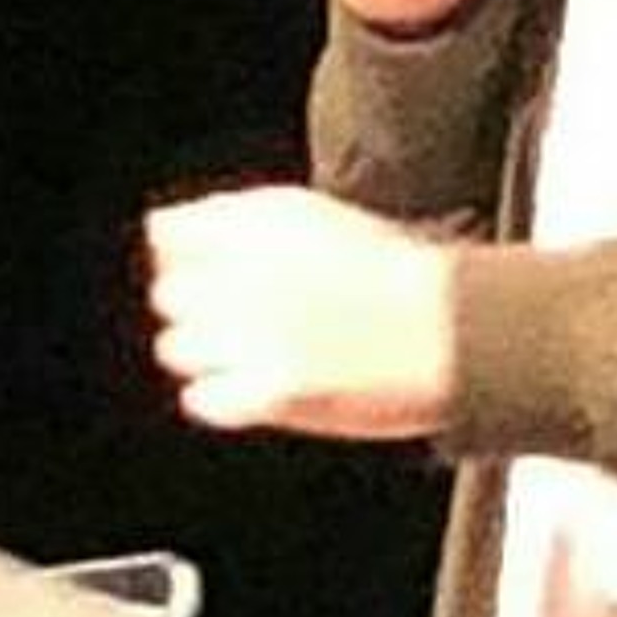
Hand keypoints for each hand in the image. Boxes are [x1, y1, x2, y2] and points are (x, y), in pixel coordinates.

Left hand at [145, 186, 455, 439]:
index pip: (169, 234)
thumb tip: (161, 228)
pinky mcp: (270, 391)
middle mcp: (250, 274)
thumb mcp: (313, 217)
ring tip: (256, 355)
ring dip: (207, 353)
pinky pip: (202, 398)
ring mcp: (257, 336)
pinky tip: (255, 387)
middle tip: (246, 319)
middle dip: (198, 307)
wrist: (456, 330)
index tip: (207, 270)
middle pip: (169, 294)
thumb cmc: (398, 276)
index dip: (185, 256)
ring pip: (176, 348)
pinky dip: (221, 396)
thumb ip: (235, 218)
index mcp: (261, 224)